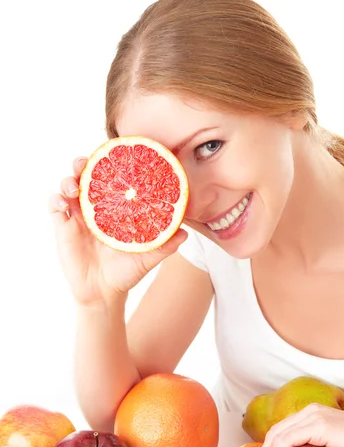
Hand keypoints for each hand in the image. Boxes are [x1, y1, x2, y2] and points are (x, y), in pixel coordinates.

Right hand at [49, 157, 187, 304]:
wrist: (105, 293)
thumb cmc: (126, 272)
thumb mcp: (148, 257)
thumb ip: (166, 245)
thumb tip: (186, 233)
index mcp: (115, 208)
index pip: (111, 179)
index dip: (111, 164)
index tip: (115, 152)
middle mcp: (96, 207)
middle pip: (86, 176)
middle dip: (84, 163)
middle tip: (87, 162)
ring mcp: (78, 216)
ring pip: (68, 186)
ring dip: (68, 179)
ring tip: (74, 184)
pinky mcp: (63, 227)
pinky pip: (54, 207)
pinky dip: (55, 199)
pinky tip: (63, 202)